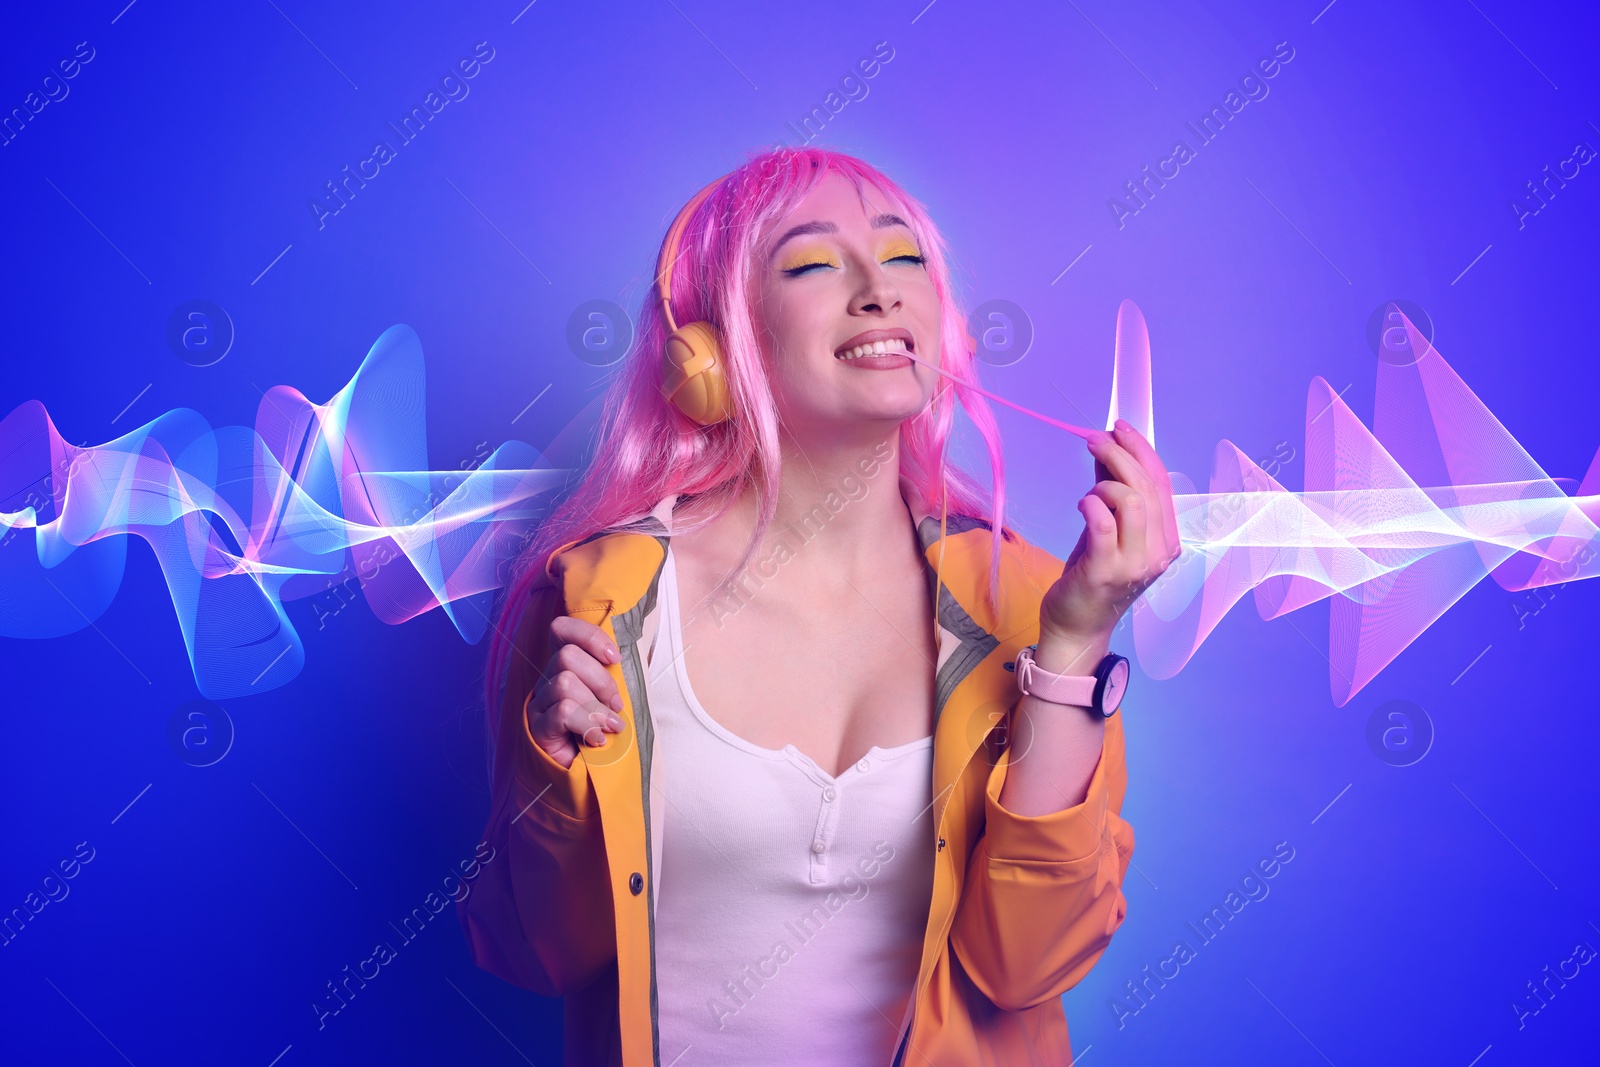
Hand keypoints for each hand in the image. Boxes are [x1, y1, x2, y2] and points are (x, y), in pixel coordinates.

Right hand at [526, 616, 625, 768]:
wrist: (588, 782)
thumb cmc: (605, 736)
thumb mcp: (613, 700)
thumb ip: (616, 677)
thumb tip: (629, 653)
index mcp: (565, 669)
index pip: (561, 630)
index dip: (588, 636)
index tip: (614, 657)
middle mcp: (547, 682)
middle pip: (566, 657)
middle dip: (601, 680)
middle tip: (617, 706)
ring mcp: (538, 705)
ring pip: (564, 683)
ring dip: (595, 707)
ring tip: (610, 728)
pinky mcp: (536, 730)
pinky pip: (562, 712)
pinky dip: (586, 724)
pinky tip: (596, 740)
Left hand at [1040, 419, 1180, 652]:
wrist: (1077, 625)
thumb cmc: (1092, 574)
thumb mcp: (1106, 527)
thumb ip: (1110, 490)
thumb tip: (1106, 447)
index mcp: (1166, 539)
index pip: (1162, 483)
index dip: (1142, 450)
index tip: (1119, 427)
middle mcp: (1158, 552)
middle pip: (1147, 487)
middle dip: (1120, 454)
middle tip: (1094, 439)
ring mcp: (1134, 564)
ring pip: (1132, 501)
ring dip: (1107, 481)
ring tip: (1089, 485)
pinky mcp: (1105, 571)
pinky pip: (1103, 523)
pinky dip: (1092, 503)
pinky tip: (1083, 503)